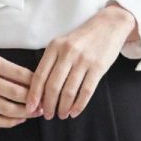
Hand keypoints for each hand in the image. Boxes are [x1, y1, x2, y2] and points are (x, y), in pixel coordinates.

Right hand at [0, 45, 38, 127]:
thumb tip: (33, 82)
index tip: (46, 86)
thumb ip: (9, 69)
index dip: (36, 82)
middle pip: (15, 93)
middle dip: (33, 99)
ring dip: (25, 113)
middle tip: (44, 101)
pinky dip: (10, 122)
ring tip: (35, 112)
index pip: (19, 74)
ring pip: (7, 109)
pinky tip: (19, 119)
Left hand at [25, 4, 138, 119]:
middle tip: (48, 115)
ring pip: (69, 91)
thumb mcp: (62, 43)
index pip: (40, 75)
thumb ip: (52, 62)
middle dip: (48, 105)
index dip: (34, 95)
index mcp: (54, 47)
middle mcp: (67, 53)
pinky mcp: (98, 67)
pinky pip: (86, 91)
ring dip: (63, 107)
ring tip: (61, 115)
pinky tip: (74, 112)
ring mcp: (84, 60)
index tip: (31, 108)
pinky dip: (79, 105)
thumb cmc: (82, 38)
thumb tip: (40, 90)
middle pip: (53, 86)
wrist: (109, 25)